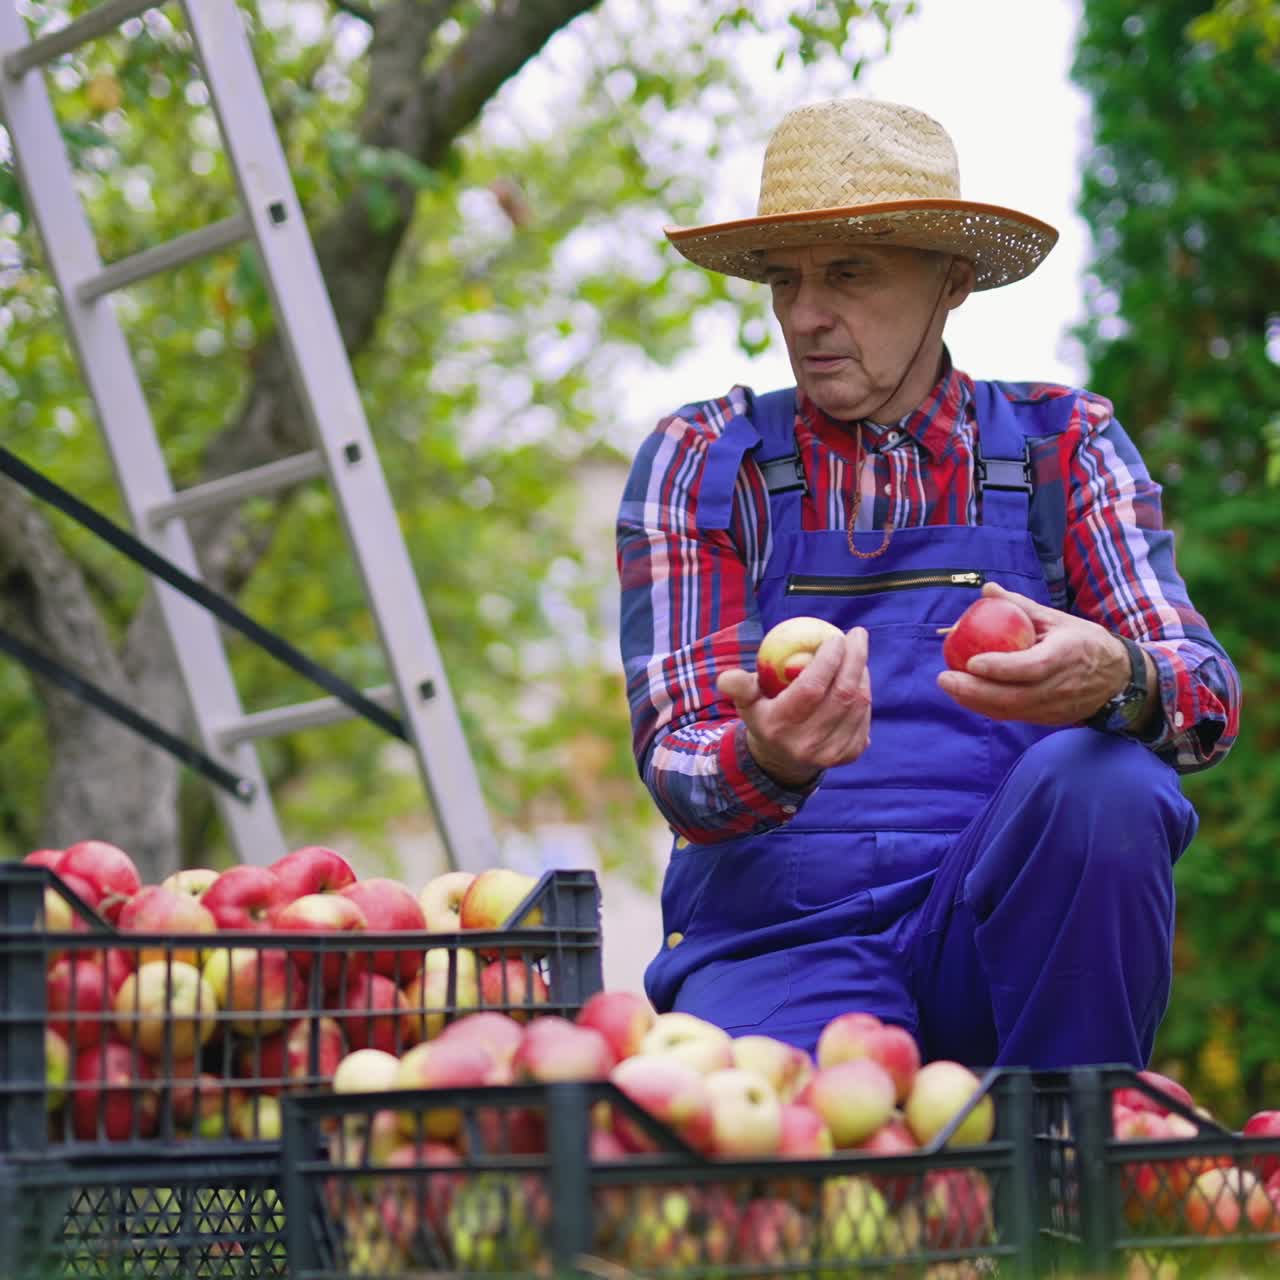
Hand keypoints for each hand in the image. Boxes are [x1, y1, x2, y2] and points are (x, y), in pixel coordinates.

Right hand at [717, 626, 871, 787]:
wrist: (781, 760)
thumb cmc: (764, 717)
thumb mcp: (746, 703)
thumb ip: (738, 687)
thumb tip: (726, 677)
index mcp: (780, 727)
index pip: (811, 688)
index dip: (828, 659)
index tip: (834, 637)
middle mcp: (807, 743)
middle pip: (842, 694)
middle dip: (855, 659)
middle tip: (856, 635)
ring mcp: (831, 752)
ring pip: (858, 704)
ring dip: (862, 673)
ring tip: (857, 653)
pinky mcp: (848, 755)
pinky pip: (864, 717)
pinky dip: (864, 694)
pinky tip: (859, 678)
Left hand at [936, 582, 1129, 725]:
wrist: (1117, 679)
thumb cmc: (1083, 642)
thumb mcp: (1058, 619)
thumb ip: (1021, 607)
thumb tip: (987, 590)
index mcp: (1068, 655)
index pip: (1032, 667)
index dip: (1001, 667)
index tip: (972, 661)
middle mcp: (1061, 686)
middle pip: (1014, 696)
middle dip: (974, 690)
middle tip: (944, 678)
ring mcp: (1054, 707)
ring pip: (1010, 710)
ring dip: (974, 701)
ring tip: (949, 686)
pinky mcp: (1047, 719)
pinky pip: (1013, 715)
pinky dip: (986, 707)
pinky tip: (965, 696)